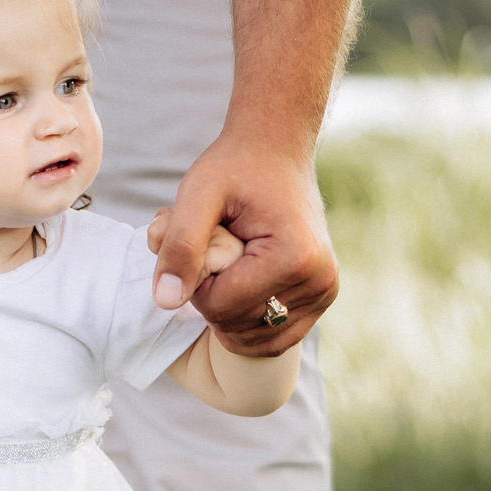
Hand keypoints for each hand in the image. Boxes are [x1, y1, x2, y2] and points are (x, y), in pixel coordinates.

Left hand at [148, 135, 334, 354]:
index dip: (195, 281)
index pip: (220, 306)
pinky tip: (242, 282)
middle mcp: (319, 282)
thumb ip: (180, 246)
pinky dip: (247, 319)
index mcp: (294, 258)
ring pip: (254, 340)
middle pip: (236, 327)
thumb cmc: (235, 166)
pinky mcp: (322, 298)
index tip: (201, 243)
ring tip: (230, 262)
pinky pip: (274, 337)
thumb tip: (165, 302)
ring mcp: (324, 293)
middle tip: (214, 248)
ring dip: (228, 309)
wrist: (277, 150)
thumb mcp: (198, 193)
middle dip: (211, 295)